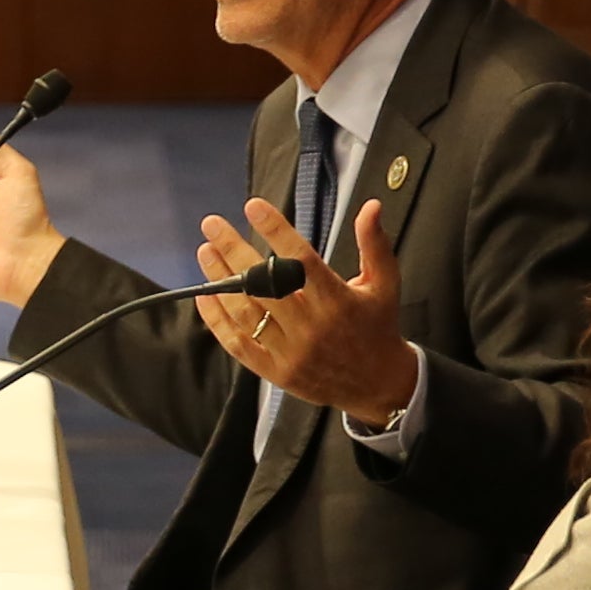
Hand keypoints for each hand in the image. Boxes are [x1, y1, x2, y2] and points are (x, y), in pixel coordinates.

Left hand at [191, 195, 421, 426]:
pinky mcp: (276, 372)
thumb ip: (374, 243)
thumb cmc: (377, 325)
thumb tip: (370, 205)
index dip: (275, 230)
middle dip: (233, 250)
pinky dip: (217, 320)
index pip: (300, 259)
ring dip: (219, 280)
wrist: (378, 384)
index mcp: (338, 300)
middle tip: (212, 224)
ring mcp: (291, 351)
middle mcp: (312, 326)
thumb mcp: (385, 283)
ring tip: (205, 252)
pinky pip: (238, 344)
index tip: (253, 206)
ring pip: (246, 312)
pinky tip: (205, 295)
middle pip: (263, 283)